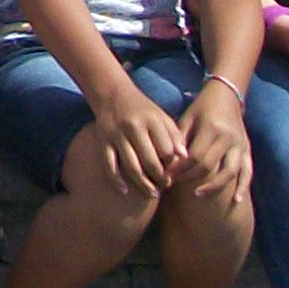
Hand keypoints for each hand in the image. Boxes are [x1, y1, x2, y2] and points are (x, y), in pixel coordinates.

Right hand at [88, 79, 187, 198]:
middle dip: (160, 178)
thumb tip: (185, 158)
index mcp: (152, 120)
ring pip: (131, 166)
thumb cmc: (142, 108)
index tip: (175, 174)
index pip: (167, 150)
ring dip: (143, 184)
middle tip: (165, 186)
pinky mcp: (103, 141)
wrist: (111, 93)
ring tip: (152, 194)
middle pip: (150, 161)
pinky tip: (125, 191)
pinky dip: (116, 180)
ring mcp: (117, 135)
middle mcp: (134, 127)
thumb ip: (174, 135)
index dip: (173, 166)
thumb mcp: (161, 116)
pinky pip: (109, 165)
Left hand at [176, 80, 253, 202]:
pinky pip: (248, 172)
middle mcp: (228, 138)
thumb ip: (180, 138)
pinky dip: (243, 187)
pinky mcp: (247, 150)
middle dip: (190, 177)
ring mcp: (240, 145)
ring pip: (230, 172)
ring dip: (214, 186)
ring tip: (198, 194)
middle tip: (175, 183)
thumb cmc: (202, 108)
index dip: (180, 168)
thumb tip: (171, 162)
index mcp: (212, 129)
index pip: (195, 156)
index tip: (167, 175)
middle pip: (209, 166)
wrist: (227, 95)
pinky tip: (236, 201)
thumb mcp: (187, 117)